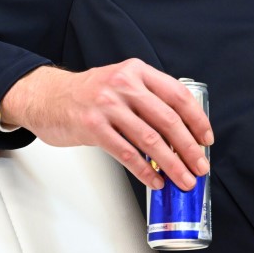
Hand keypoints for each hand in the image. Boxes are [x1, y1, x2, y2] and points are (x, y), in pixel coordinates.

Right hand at [0, 61, 210, 189]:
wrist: (47, 97)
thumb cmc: (88, 94)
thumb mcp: (121, 82)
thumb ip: (149, 98)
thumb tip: (181, 135)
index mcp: (137, 71)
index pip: (177, 95)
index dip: (197, 120)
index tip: (206, 139)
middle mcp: (124, 84)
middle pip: (167, 120)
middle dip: (189, 148)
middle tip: (200, 166)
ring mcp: (107, 105)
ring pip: (150, 139)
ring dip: (171, 164)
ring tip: (182, 179)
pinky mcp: (93, 126)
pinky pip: (126, 153)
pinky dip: (144, 171)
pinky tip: (154, 181)